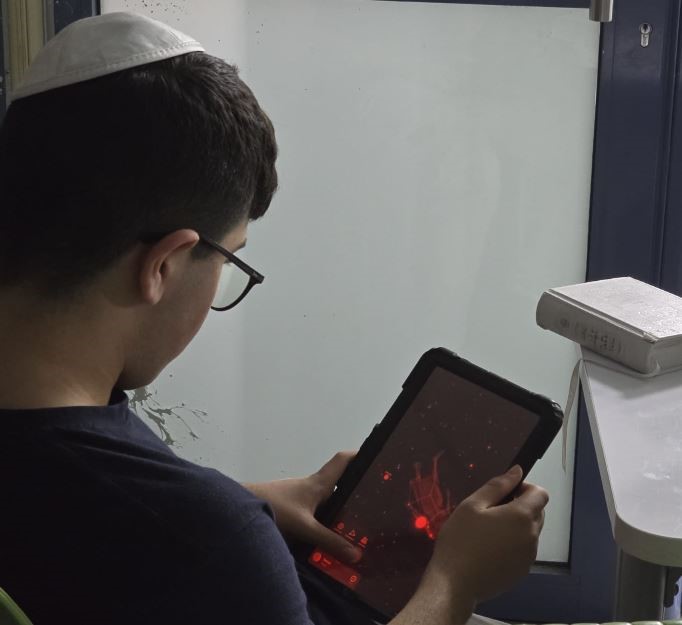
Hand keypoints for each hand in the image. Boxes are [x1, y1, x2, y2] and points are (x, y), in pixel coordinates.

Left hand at [243, 451, 362, 563]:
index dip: (359, 455)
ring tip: (356, 522)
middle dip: (354, 487)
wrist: (241, 507)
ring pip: (326, 497)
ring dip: (339, 505)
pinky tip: (328, 534)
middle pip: (338, 480)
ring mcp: (301, 496)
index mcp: (319, 483)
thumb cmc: (274, 507)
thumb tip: (356, 554)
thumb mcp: (305, 527)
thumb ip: (329, 541)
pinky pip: (315, 510)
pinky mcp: (292, 508)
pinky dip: (325, 518)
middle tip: (373, 499)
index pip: (343, 460)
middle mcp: (312, 486)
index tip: (376, 457)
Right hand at [423, 465, 548, 604]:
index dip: (525, 488)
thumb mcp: (472, 505)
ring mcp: (529, 557)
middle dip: (521, 506)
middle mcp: (532, 536)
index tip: (504, 494)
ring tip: (488, 532)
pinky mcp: (522, 572)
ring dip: (517, 526)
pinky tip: (489, 550)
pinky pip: (524, 549)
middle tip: (491, 511)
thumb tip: (517, 471)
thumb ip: (498, 486)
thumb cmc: (461, 539)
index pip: (541, 494)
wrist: (455, 583)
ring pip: (531, 532)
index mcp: (522, 516)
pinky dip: (513, 544)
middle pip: (538, 512)